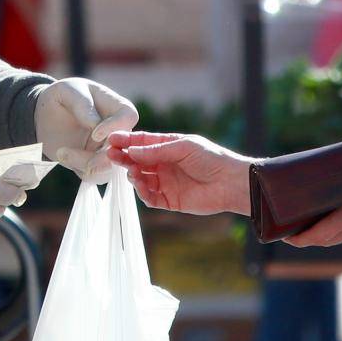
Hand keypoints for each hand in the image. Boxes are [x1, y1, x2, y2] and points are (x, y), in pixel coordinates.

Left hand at [35, 78, 138, 180]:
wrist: (45, 117)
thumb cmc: (61, 97)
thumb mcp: (67, 91)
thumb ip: (82, 104)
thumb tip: (96, 125)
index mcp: (116, 106)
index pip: (128, 117)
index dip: (115, 127)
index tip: (95, 134)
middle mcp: (118, 130)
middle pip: (123, 148)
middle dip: (100, 157)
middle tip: (69, 153)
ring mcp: (109, 149)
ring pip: (111, 168)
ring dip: (86, 165)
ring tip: (62, 153)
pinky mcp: (97, 164)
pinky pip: (97, 176)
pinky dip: (81, 170)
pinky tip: (63, 156)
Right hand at [106, 132, 253, 215]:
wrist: (230, 182)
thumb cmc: (210, 158)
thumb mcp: (182, 148)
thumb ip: (156, 151)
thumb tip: (131, 151)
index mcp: (169, 147)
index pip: (143, 143)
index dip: (127, 141)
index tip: (111, 140)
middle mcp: (165, 165)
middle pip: (138, 161)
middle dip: (124, 158)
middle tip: (111, 155)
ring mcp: (166, 183)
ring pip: (141, 180)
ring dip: (133, 175)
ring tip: (131, 171)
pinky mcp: (170, 200)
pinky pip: (150, 198)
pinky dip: (143, 193)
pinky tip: (141, 185)